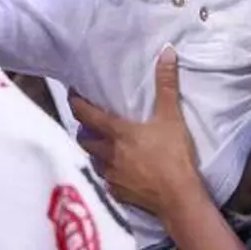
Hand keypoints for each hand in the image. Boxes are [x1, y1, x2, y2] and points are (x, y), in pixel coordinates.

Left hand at [69, 45, 202, 213]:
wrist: (178, 198)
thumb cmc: (173, 155)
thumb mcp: (171, 116)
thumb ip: (166, 84)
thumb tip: (167, 51)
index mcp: (117, 133)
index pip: (86, 115)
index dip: (76, 103)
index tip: (72, 94)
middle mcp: (108, 154)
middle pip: (84, 140)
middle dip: (83, 130)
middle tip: (87, 123)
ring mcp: (111, 176)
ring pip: (93, 161)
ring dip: (94, 152)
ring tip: (101, 147)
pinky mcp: (118, 194)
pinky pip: (105, 181)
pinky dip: (107, 174)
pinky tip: (116, 173)